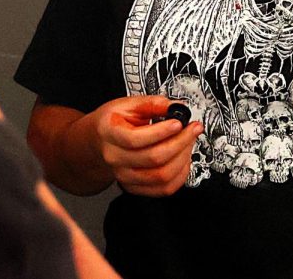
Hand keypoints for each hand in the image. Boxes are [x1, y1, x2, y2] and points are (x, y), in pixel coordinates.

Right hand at [88, 96, 203, 196]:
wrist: (100, 141)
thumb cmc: (114, 121)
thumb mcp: (127, 104)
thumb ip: (152, 103)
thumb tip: (175, 106)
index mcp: (110, 133)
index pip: (136, 139)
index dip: (161, 132)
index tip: (179, 122)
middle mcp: (115, 158)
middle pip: (154, 158)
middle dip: (180, 142)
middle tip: (192, 129)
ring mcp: (125, 176)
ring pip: (161, 176)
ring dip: (183, 158)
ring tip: (189, 142)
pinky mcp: (135, 187)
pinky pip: (163, 189)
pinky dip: (180, 175)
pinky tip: (183, 159)